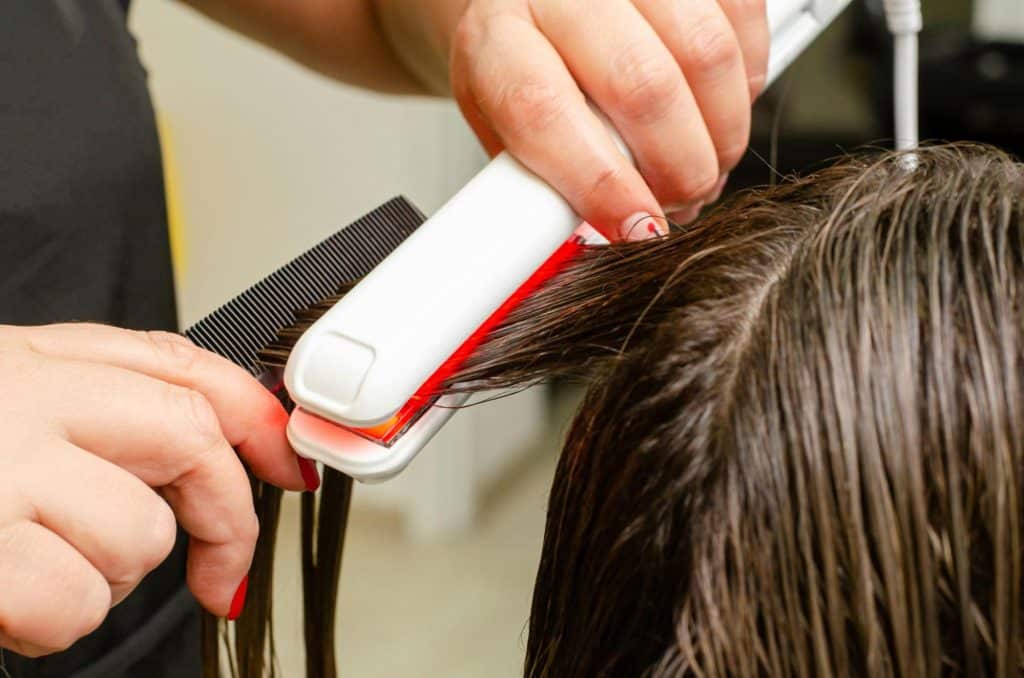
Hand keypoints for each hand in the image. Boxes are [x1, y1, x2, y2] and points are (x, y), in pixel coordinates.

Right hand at [0, 324, 313, 655]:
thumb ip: (89, 412)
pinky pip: (76, 601)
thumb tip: (200, 449)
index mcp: (32, 360)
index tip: (293, 468)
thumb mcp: (3, 408)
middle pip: (191, 436)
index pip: (180, 367)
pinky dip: (54, 623)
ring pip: (143, 534)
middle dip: (225, 518)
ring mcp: (4, 468)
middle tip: (221, 577)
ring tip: (37, 573)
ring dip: (106, 580)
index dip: (256, 419)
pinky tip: (9, 605)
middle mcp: (25, 397)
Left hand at [449, 0, 767, 238]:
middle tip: (680, 202)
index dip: (598, 181)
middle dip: (678, 168)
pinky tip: (720, 109)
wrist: (536, 2)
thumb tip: (597, 237)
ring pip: (705, 53)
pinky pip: (742, 18)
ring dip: (721, 133)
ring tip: (704, 163)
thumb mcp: (506, 129)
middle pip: (641, 85)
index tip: (638, 228)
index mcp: (495, 40)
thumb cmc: (523, 69)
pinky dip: (746, 83)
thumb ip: (544, 179)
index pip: (542, 109)